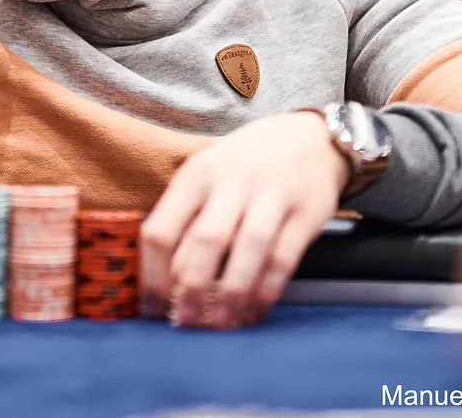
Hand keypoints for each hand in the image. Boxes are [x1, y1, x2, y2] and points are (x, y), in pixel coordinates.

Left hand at [140, 110, 349, 328]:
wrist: (309, 137)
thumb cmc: (245, 166)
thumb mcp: (207, 175)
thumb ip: (185, 219)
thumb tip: (161, 282)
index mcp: (197, 174)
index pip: (163, 228)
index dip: (152, 275)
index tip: (152, 308)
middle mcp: (234, 181)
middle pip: (206, 240)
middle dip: (193, 289)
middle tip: (185, 323)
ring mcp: (273, 195)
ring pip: (249, 250)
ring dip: (232, 294)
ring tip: (221, 324)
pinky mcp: (307, 212)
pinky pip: (283, 259)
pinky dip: (267, 290)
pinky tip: (254, 310)